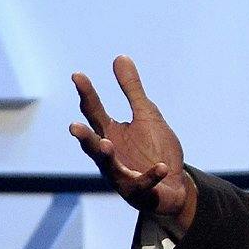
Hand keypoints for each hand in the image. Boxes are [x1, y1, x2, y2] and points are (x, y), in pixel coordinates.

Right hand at [68, 55, 196, 234]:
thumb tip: (119, 57)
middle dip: (84, 136)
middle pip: (93, 143)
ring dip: (106, 156)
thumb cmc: (154, 149)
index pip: (94, 111)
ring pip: (108, 167)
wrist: (173, 184)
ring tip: (107, 145)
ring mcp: (121, 174)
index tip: (77, 75)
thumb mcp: (146, 115)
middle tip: (74, 126)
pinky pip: (143, 183)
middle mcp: (110, 154)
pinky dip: (151, 175)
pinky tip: (161, 167)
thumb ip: (132, 90)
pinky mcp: (138, 191)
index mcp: (110, 132)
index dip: (87, 93)